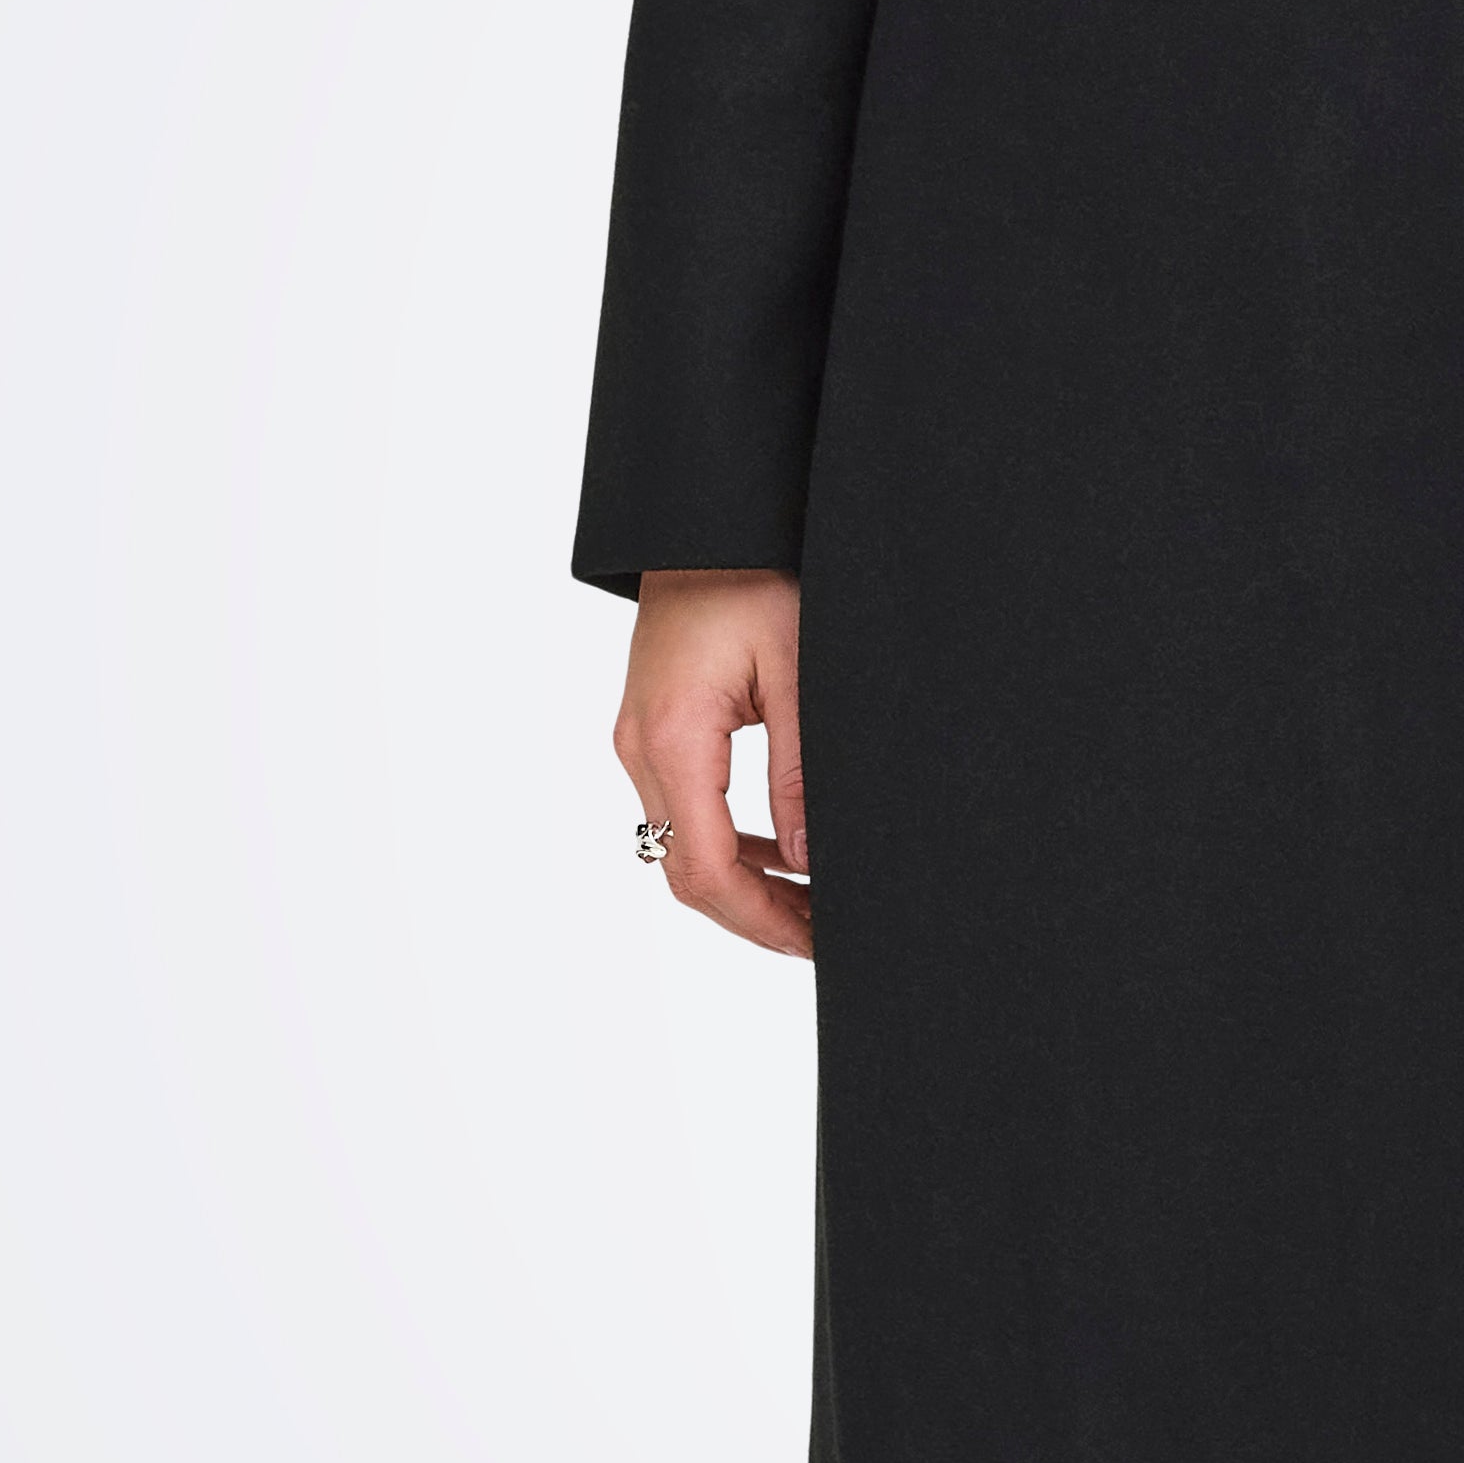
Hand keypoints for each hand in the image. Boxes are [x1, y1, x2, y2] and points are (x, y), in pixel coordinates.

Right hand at [615, 571, 810, 959]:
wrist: (703, 521)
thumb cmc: (751, 574)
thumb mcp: (797, 671)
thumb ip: (799, 772)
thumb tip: (806, 860)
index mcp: (672, 738)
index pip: (706, 867)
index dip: (761, 919)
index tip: (815, 942)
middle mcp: (641, 748)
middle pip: (685, 871)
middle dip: (754, 916)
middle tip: (824, 938)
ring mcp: (640, 741)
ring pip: (680, 847)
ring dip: (742, 885)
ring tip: (811, 908)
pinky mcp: (652, 731)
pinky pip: (682, 810)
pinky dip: (728, 844)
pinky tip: (779, 854)